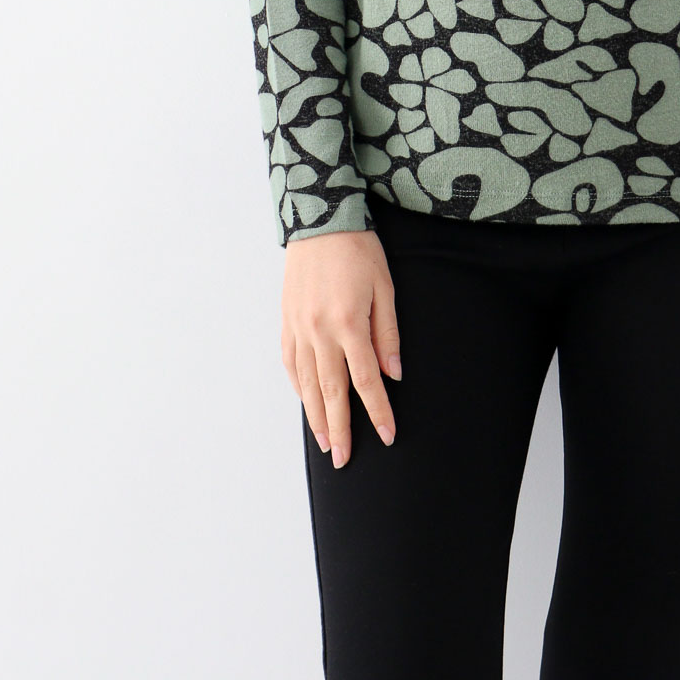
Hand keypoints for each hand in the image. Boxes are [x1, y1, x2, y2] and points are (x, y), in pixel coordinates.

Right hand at [281, 228, 402, 469]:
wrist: (320, 218)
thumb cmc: (359, 249)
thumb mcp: (385, 287)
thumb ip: (388, 333)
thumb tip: (393, 374)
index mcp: (349, 323)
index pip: (365, 381)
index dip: (378, 411)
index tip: (387, 436)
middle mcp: (320, 331)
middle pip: (332, 392)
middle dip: (341, 429)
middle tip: (346, 460)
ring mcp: (299, 327)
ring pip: (307, 383)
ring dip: (316, 416)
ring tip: (326, 444)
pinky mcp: (287, 320)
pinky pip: (291, 363)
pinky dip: (299, 386)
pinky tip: (307, 402)